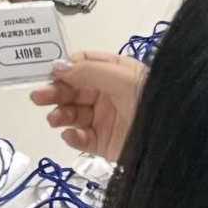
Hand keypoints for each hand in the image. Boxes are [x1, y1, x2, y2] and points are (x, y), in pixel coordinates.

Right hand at [30, 51, 145, 159]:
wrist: (169, 135)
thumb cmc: (147, 99)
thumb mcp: (120, 77)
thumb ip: (88, 71)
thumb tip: (59, 66)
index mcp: (114, 71)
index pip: (83, 64)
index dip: (66, 68)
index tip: (50, 74)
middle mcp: (107, 92)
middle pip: (73, 89)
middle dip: (55, 92)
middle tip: (39, 97)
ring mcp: (104, 118)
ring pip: (73, 114)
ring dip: (61, 114)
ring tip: (55, 119)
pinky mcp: (103, 143)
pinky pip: (81, 138)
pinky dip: (73, 137)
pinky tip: (71, 135)